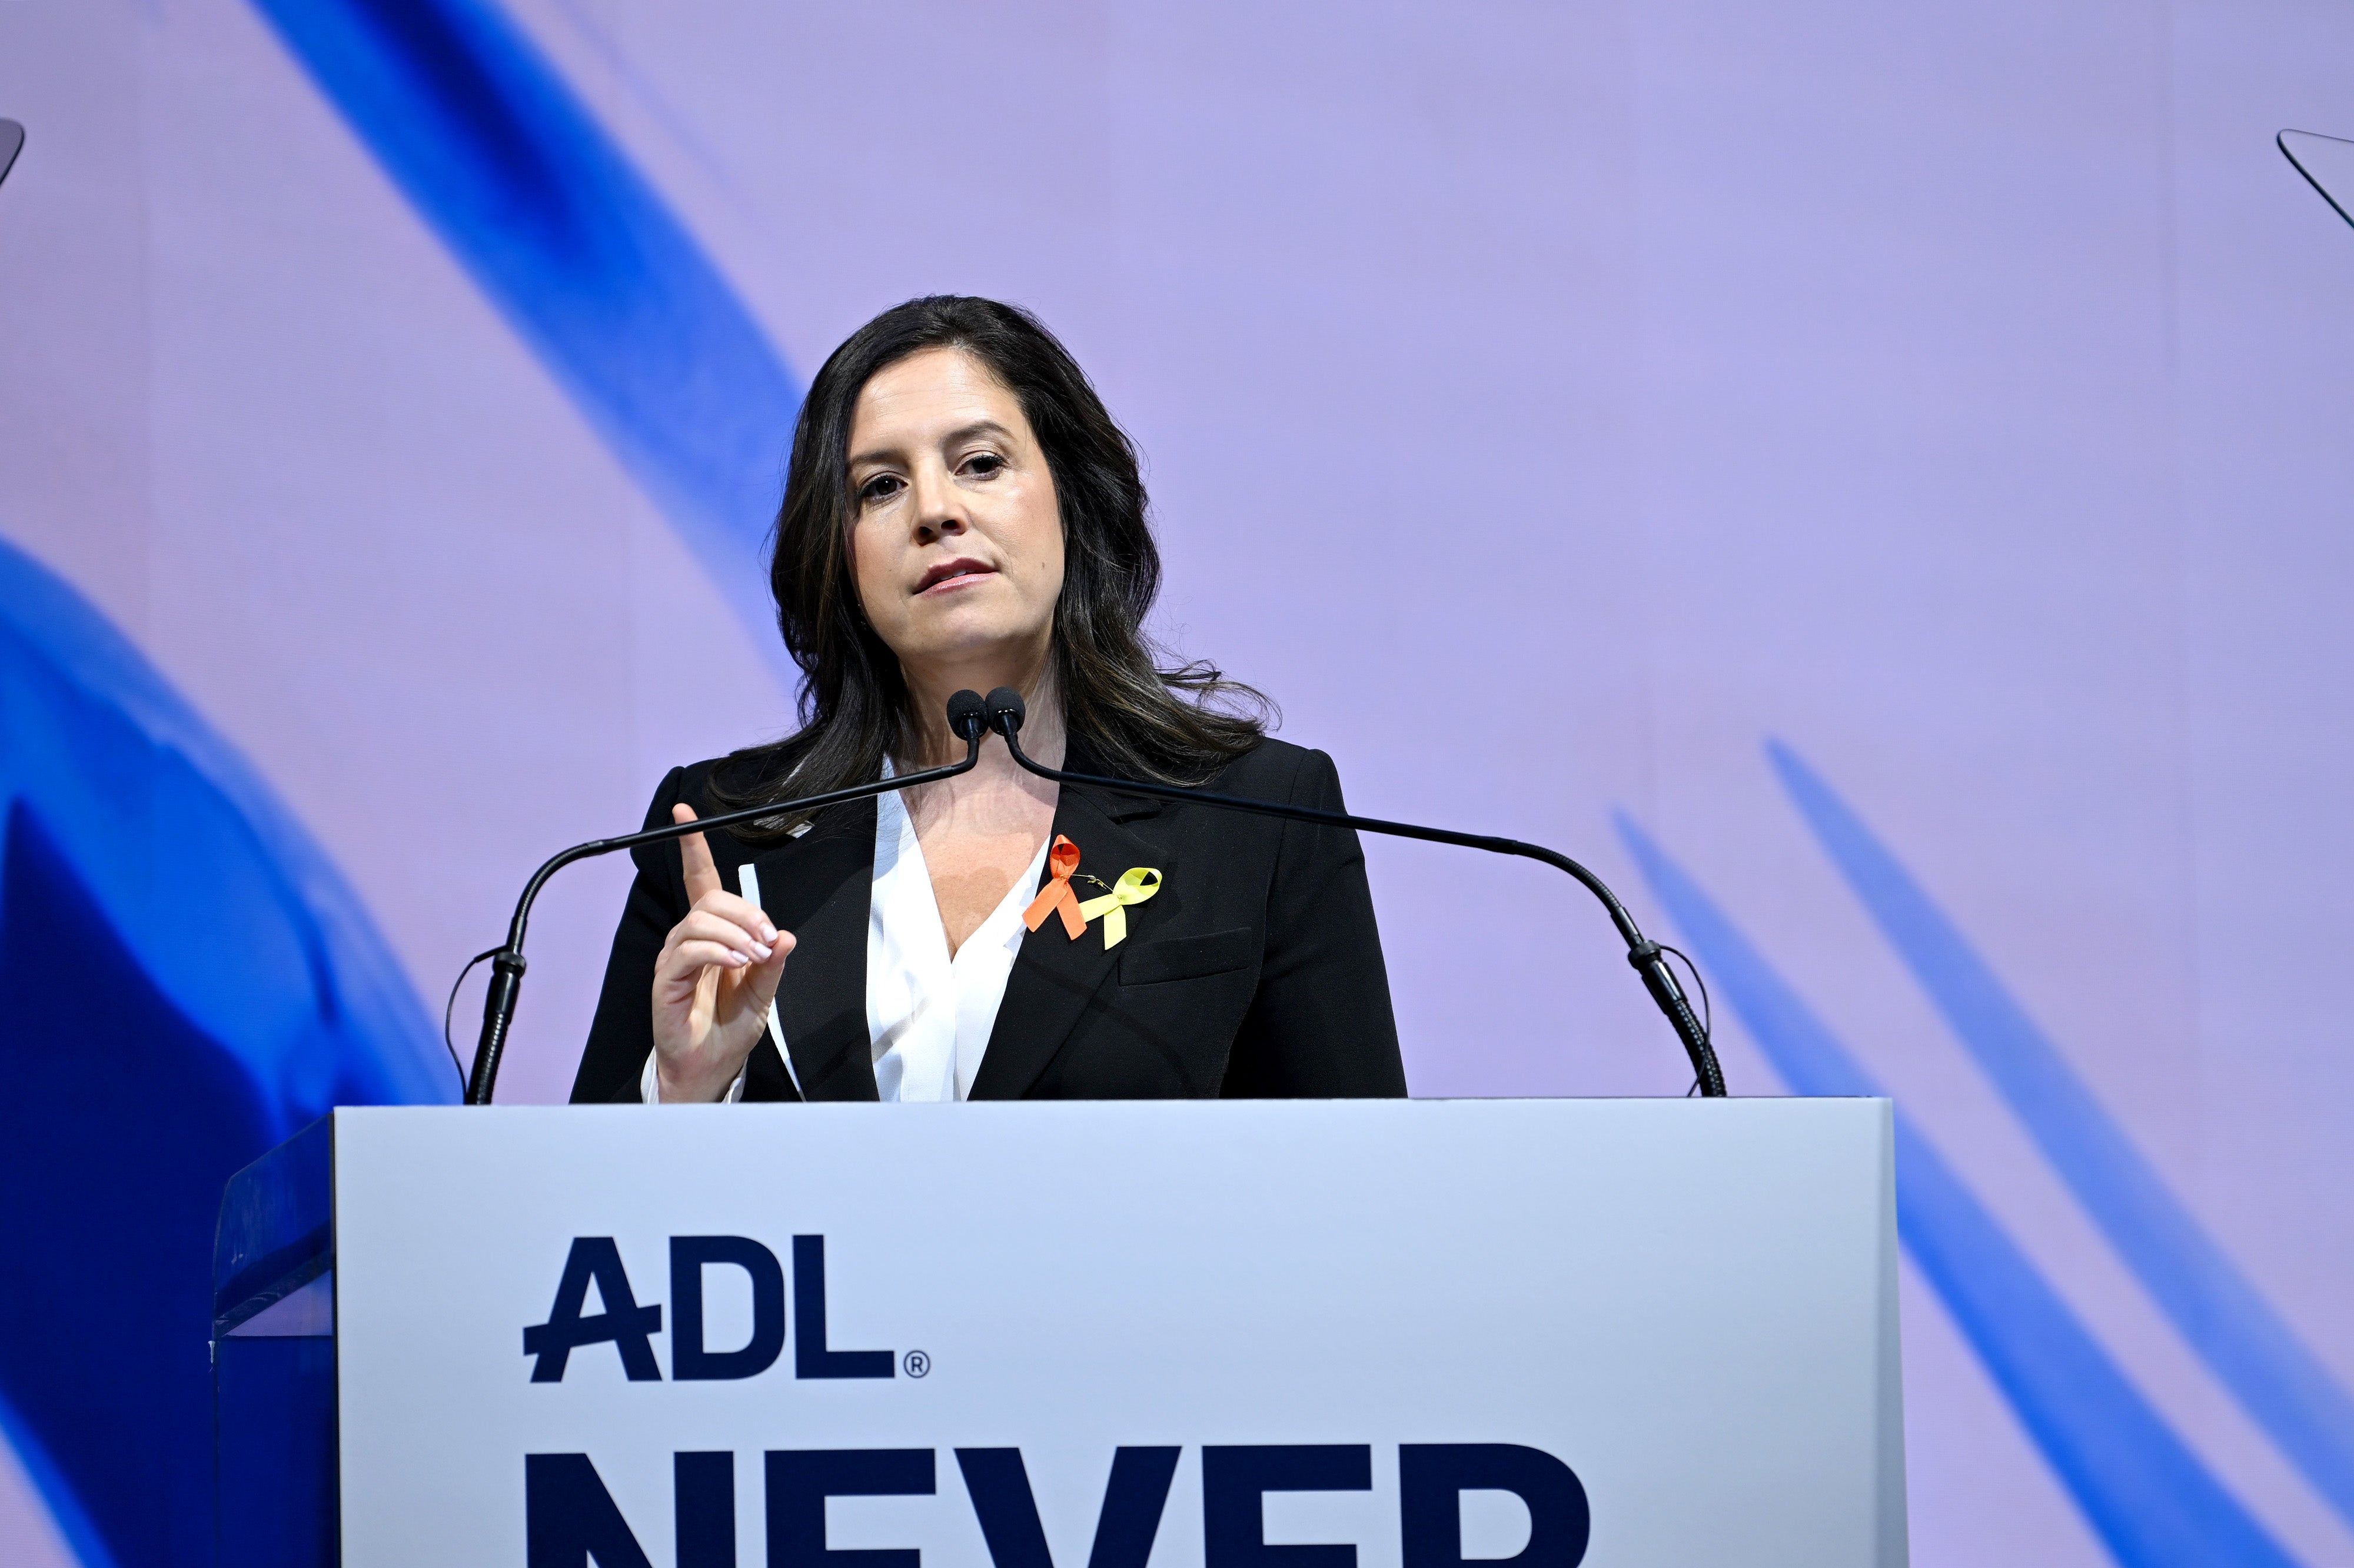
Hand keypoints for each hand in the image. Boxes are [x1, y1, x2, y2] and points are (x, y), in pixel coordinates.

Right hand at [650, 804, 793, 1101]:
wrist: (711, 1065)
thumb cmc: (729, 1028)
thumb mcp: (763, 992)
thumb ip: (772, 963)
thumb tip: (785, 935)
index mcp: (712, 935)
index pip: (701, 882)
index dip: (693, 847)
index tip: (684, 814)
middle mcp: (689, 939)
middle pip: (711, 899)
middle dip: (745, 912)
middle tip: (766, 940)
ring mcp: (675, 958)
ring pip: (701, 920)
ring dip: (736, 933)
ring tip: (753, 958)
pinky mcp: (666, 979)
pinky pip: (690, 949)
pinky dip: (718, 951)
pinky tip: (736, 963)